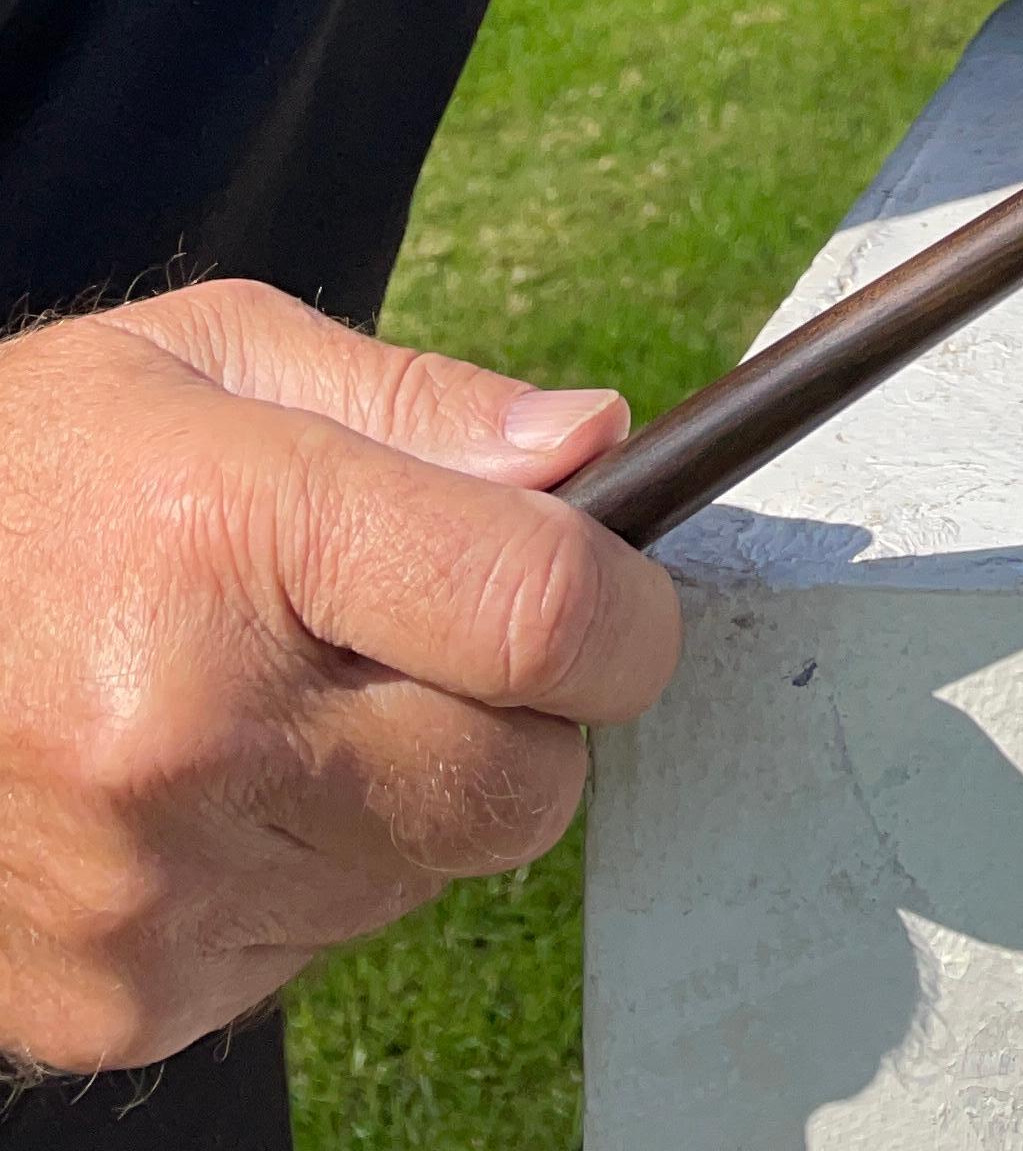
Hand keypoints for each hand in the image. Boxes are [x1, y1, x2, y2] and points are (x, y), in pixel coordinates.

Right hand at [0, 280, 680, 1075]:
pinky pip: (327, 946)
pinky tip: (216, 779)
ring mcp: (156, 893)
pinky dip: (316, 870)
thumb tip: (599, 448)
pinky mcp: (128, 1003)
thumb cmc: (28, 472)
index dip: (626, 608)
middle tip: (441, 633)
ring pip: (435, 871)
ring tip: (287, 691)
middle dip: (531, 710)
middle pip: (524, 784)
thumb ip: (424, 408)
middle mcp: (196, 740)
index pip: (544, 617)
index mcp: (234, 543)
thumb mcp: (212, 356)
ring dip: (415, 789)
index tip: (618, 587)